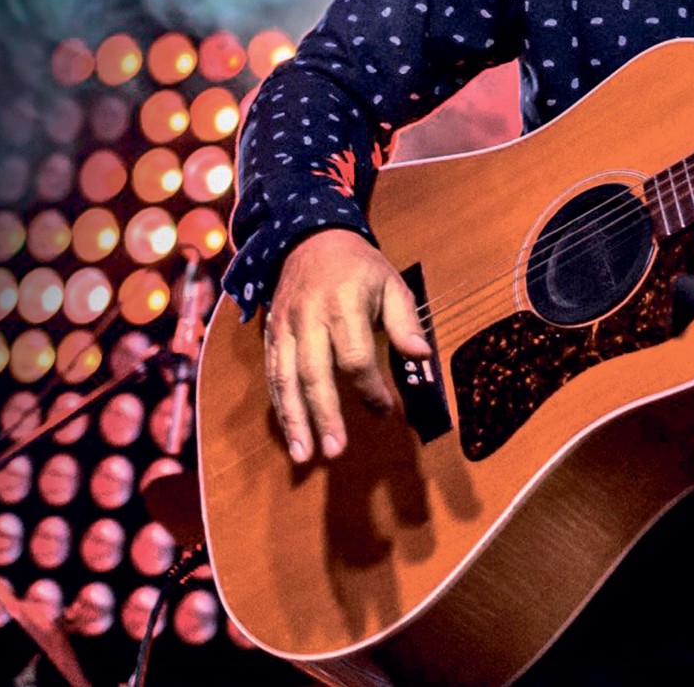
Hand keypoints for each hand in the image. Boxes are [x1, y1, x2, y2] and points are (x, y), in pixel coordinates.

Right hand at [264, 228, 431, 463]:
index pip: (353, 355)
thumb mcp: (391, 284)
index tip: (384, 409)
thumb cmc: (359, 267)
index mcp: (343, 303)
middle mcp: (309, 317)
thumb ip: (405, 322)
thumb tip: (422, 356)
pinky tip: (290, 433)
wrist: (310, 237)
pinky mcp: (271, 333)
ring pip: (284, 377)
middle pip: (313, 372)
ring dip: (293, 420)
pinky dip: (279, 406)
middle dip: (323, 414)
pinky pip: (271, 373)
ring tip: (304, 455)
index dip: (369, 386)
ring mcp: (285, 326)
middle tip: (336, 451)